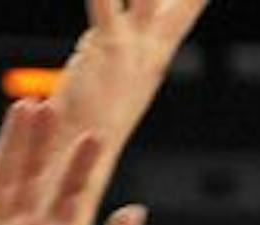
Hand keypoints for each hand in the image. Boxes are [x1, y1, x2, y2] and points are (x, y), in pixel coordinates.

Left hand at [52, 0, 213, 174]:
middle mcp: (151, 49)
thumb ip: (117, 49)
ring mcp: (133, 49)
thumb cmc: (84, 130)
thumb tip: (118, 34)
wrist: (70, 173)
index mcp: (155, 54)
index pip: (188, 7)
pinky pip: (106, 3)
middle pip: (186, 3)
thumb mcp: (111, 79)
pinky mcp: (107, 50)